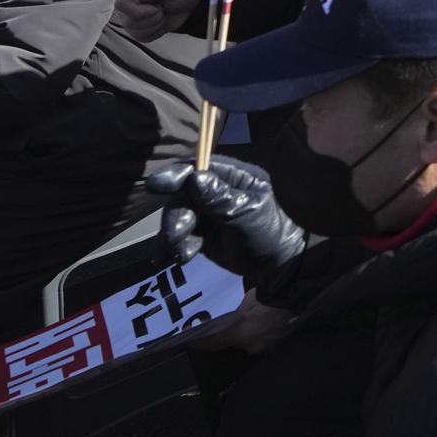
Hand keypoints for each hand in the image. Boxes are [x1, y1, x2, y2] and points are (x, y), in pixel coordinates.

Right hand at [114, 0, 203, 40]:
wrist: (191, 5)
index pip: (121, 3)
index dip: (135, 10)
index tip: (154, 9)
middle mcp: (131, 4)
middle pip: (128, 20)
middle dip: (151, 18)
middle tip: (162, 9)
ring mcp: (133, 18)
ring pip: (135, 31)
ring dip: (155, 25)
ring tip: (162, 15)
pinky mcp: (139, 30)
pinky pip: (142, 38)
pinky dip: (156, 32)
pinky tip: (161, 23)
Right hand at [145, 158, 307, 280]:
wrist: (281, 269)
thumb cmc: (273, 232)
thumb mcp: (248, 214)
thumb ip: (221, 198)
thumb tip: (195, 176)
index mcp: (234, 177)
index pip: (200, 168)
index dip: (176, 175)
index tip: (155, 184)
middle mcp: (218, 191)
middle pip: (183, 195)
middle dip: (176, 215)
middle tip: (177, 235)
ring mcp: (208, 213)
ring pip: (178, 217)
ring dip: (173, 235)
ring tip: (181, 254)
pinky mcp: (202, 235)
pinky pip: (179, 237)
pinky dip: (171, 247)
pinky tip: (165, 259)